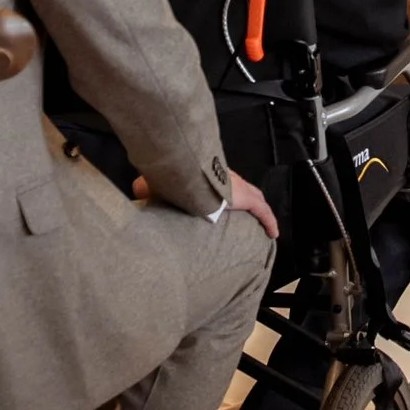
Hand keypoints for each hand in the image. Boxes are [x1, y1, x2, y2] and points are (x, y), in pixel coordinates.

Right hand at [134, 172, 279, 239]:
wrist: (190, 176)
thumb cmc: (175, 179)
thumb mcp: (157, 183)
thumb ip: (146, 186)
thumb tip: (135, 190)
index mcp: (209, 176)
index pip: (220, 185)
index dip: (223, 193)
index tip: (224, 202)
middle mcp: (228, 179)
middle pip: (242, 190)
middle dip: (247, 201)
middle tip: (249, 214)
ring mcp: (240, 187)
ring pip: (256, 200)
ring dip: (259, 211)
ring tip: (264, 226)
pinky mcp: (248, 198)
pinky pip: (263, 211)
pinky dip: (268, 221)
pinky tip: (273, 233)